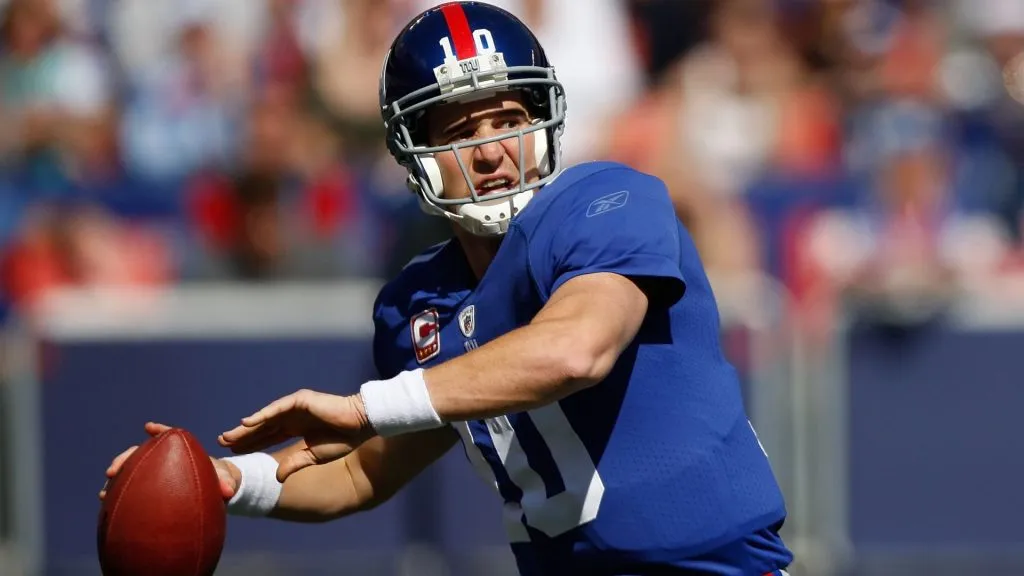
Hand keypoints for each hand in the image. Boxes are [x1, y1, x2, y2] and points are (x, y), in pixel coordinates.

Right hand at [99, 422, 238, 500]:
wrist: (214, 491)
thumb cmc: (219, 480)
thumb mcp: (224, 481)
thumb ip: (225, 483)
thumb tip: (229, 491)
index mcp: (183, 451)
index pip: (171, 436)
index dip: (160, 431)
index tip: (149, 427)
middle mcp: (165, 458)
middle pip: (142, 452)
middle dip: (126, 458)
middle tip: (113, 470)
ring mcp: (155, 470)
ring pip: (131, 468)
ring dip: (117, 478)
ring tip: (105, 492)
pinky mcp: (149, 484)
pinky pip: (131, 485)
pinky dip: (119, 491)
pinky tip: (107, 502)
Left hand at [218, 389, 373, 481]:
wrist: (361, 424)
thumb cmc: (342, 439)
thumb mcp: (313, 456)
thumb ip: (294, 464)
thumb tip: (276, 477)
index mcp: (296, 427)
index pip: (268, 436)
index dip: (252, 443)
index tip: (235, 451)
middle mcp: (292, 416)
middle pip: (262, 427)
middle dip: (243, 435)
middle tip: (223, 442)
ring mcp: (295, 407)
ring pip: (266, 418)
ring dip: (247, 427)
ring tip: (229, 435)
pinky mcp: (300, 400)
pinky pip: (277, 409)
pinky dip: (261, 415)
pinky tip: (247, 423)